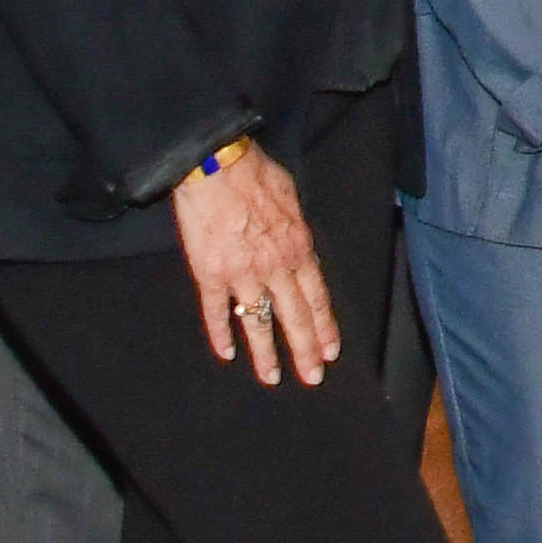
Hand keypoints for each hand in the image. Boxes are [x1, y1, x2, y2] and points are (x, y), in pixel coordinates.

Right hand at [173, 137, 340, 382]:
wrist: (214, 165)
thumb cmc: (253, 172)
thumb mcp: (291, 196)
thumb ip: (296, 228)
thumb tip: (299, 243)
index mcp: (298, 248)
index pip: (317, 297)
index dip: (324, 326)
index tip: (330, 351)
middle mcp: (274, 268)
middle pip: (294, 317)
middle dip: (305, 350)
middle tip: (312, 377)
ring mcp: (242, 275)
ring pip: (258, 323)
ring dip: (266, 353)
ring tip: (272, 377)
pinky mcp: (211, 275)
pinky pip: (217, 312)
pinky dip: (221, 334)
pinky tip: (226, 353)